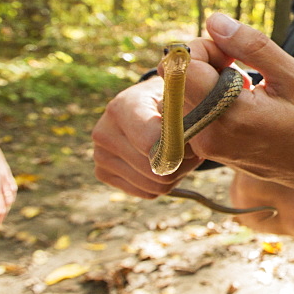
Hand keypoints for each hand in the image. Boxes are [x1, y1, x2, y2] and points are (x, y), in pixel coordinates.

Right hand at [92, 75, 203, 198]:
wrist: (147, 106)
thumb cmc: (168, 102)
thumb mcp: (178, 100)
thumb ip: (181, 118)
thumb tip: (188, 136)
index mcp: (121, 108)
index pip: (150, 142)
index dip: (178, 149)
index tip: (192, 144)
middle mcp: (104, 132)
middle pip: (155, 168)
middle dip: (181, 164)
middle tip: (193, 152)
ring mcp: (100, 155)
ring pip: (154, 185)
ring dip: (176, 175)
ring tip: (182, 156)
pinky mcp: (103, 173)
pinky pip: (147, 193)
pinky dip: (163, 184)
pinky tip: (165, 164)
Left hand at [180, 13, 293, 202]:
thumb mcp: (292, 75)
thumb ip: (252, 45)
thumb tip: (214, 21)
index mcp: (231, 115)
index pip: (184, 67)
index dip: (204, 49)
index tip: (231, 55)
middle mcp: (208, 133)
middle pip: (175, 77)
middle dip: (200, 62)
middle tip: (233, 67)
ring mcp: (200, 143)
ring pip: (175, 91)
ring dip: (200, 79)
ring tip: (234, 88)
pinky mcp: (197, 147)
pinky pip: (181, 108)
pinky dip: (200, 96)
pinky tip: (226, 101)